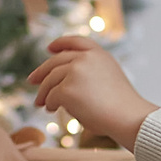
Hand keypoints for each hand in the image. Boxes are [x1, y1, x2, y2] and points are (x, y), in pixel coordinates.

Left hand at [27, 35, 156, 149]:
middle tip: (31, 81)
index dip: (61, 43)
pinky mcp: (67, 88)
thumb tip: (60, 83)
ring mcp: (75, 71)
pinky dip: (50, 103)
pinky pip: (52, 96)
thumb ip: (87, 74)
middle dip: (42, 72)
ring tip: (41, 104)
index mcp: (99, 54)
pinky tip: (52, 110)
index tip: (49, 48)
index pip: (76, 42)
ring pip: (51, 80)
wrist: (129, 118)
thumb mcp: (107, 79)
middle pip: (56, 62)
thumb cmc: (121, 106)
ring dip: (44, 93)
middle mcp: (86, 58)